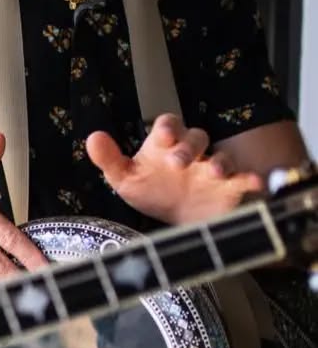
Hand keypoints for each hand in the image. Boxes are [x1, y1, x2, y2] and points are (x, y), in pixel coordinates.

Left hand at [87, 114, 263, 225]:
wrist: (178, 222)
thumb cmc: (152, 191)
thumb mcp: (126, 178)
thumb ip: (109, 159)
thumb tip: (93, 137)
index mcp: (166, 146)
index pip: (169, 125)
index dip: (167, 127)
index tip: (161, 136)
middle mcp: (193, 153)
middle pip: (196, 137)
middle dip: (188, 146)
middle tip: (177, 163)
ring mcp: (214, 170)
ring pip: (222, 157)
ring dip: (220, 162)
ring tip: (215, 173)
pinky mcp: (232, 189)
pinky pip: (246, 180)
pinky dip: (251, 180)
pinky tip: (253, 183)